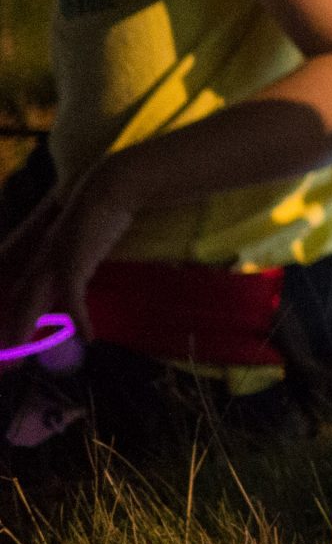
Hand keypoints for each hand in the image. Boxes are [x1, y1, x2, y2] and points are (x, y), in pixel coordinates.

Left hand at [0, 160, 132, 345]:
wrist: (108, 190)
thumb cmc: (101, 209)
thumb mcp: (84, 237)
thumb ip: (78, 256)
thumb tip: (81, 273)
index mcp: (44, 255)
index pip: (21, 289)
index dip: (16, 312)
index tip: (16, 335)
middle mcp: (42, 261)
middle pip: (20, 299)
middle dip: (14, 328)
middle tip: (12, 353)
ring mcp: (54, 263)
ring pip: (32, 303)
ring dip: (25, 329)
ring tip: (22, 352)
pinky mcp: (73, 264)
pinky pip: (73, 300)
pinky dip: (79, 319)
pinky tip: (88, 336)